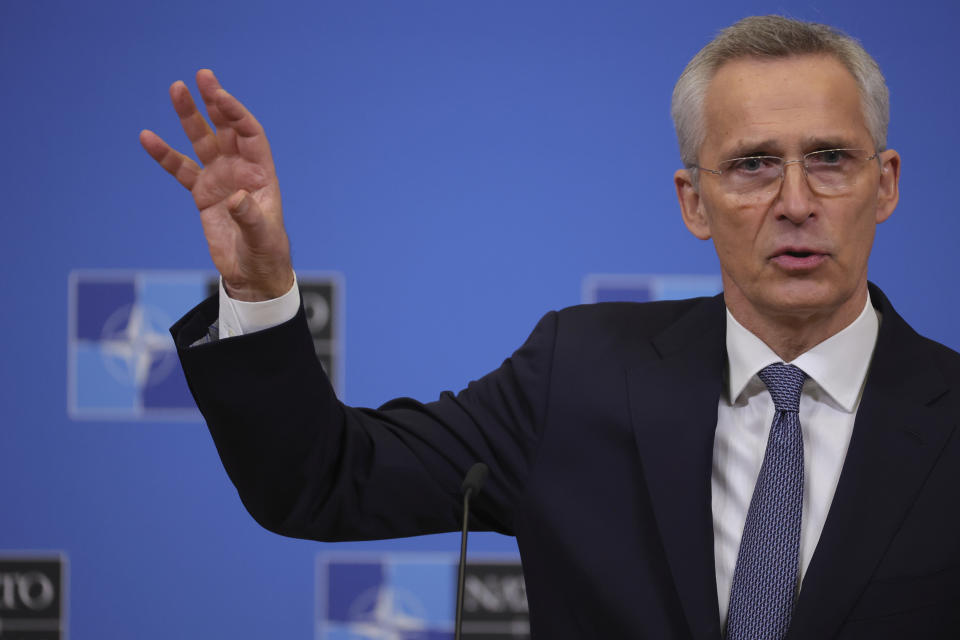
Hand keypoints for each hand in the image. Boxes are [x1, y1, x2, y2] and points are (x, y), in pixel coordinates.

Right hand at [140, 69, 293, 300]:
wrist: (252, 273)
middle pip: (226, 129)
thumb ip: (250, 216)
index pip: (249, 134)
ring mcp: (220, 179)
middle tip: (202, 77)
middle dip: (214, 103)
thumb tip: (235, 198)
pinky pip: (181, 169)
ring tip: (175, 89)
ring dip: (189, 117)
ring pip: (202, 142)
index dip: (235, 114)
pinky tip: (147, 137)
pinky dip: (165, 155)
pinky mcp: (202, 194)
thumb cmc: (266, 253)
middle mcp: (241, 170)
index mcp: (261, 174)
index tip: (219, 96)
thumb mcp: (262, 237)